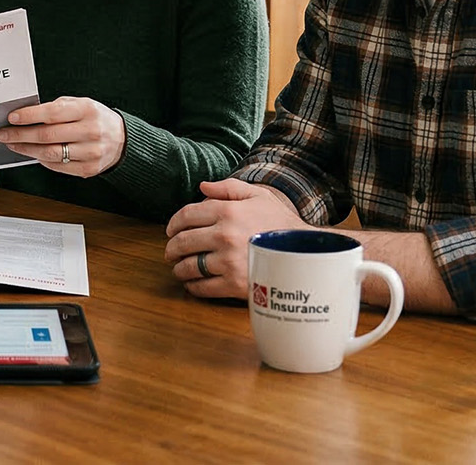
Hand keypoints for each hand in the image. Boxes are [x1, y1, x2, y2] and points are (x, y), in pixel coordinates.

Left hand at [0, 97, 124, 177]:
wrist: (122, 139)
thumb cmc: (95, 118)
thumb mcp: (81, 104)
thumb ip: (57, 108)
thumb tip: (26, 115)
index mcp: (87, 110)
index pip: (53, 113)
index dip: (29, 116)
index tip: (12, 118)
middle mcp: (90, 131)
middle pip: (48, 135)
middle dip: (21, 135)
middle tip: (5, 134)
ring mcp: (90, 152)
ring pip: (50, 153)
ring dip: (27, 150)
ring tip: (14, 145)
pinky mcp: (88, 169)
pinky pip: (58, 166)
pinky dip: (42, 160)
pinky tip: (33, 154)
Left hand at [163, 179, 306, 299]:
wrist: (305, 253)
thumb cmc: (280, 223)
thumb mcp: (258, 196)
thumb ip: (228, 187)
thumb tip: (202, 187)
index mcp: (227, 211)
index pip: (186, 216)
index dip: (173, 224)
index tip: (170, 231)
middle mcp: (224, 235)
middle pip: (182, 242)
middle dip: (171, 248)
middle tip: (170, 252)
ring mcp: (228, 261)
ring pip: (188, 266)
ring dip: (178, 268)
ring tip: (179, 268)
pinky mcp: (234, 284)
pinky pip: (202, 287)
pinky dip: (192, 286)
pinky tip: (193, 283)